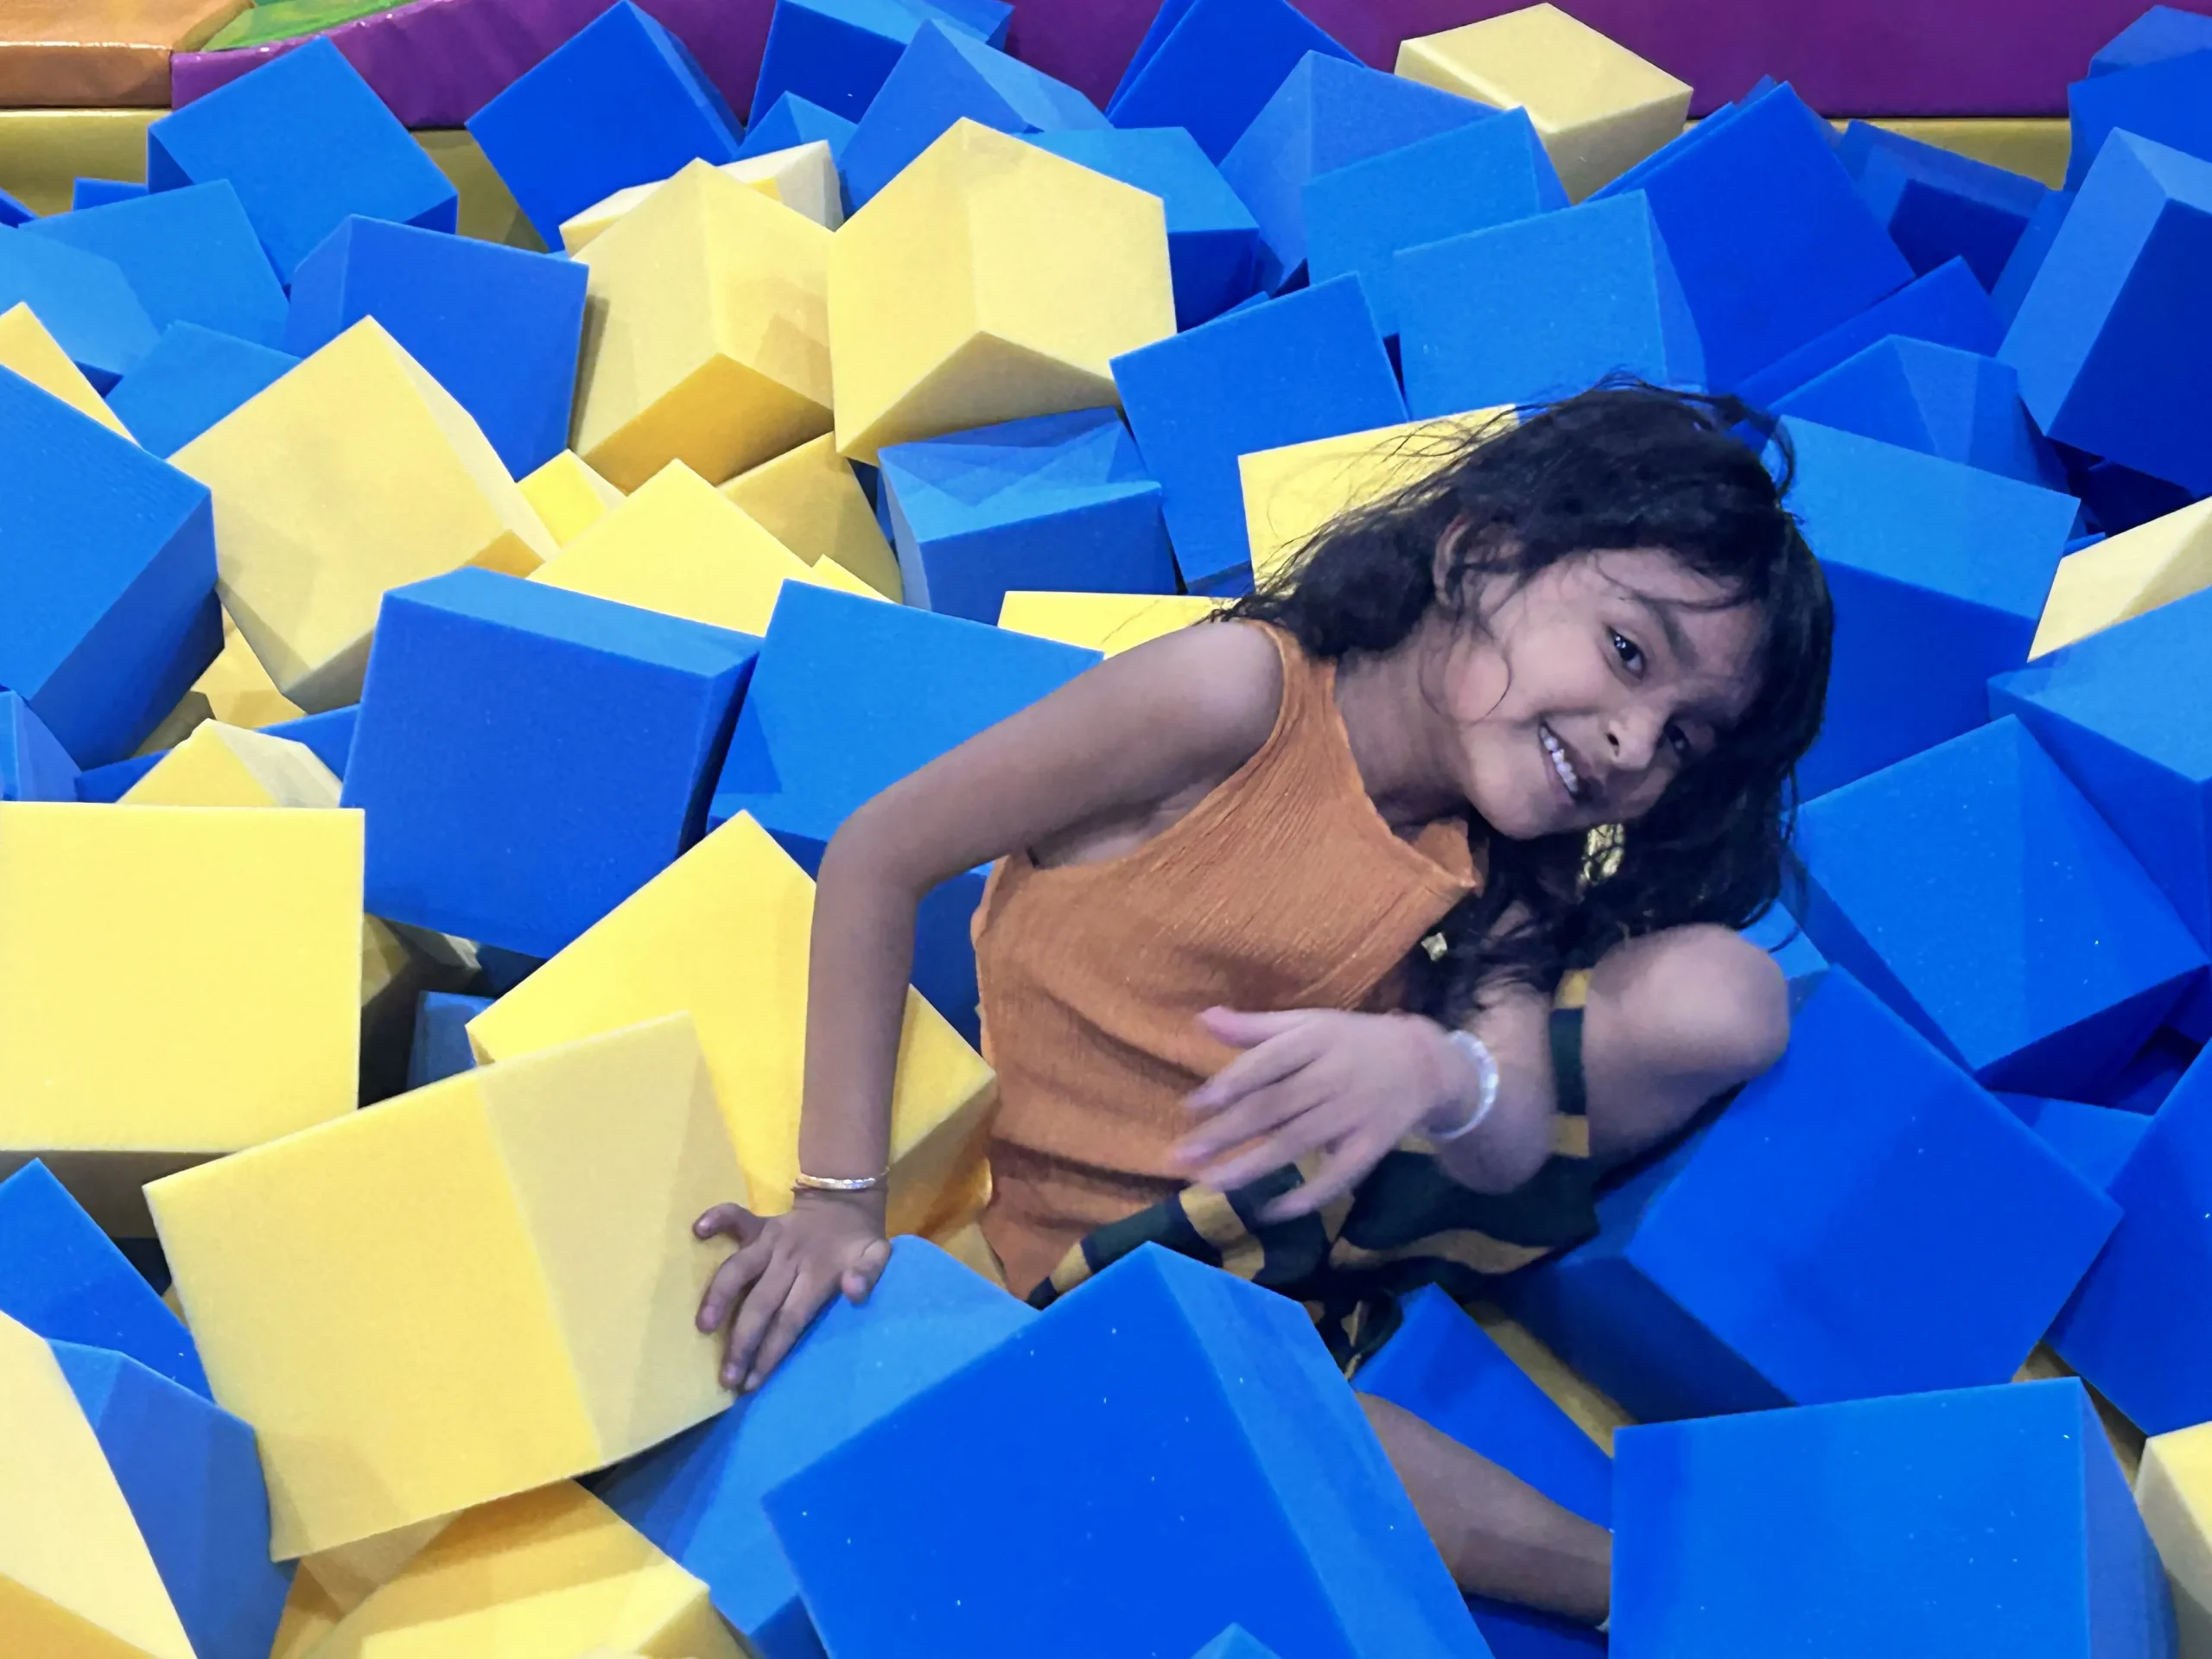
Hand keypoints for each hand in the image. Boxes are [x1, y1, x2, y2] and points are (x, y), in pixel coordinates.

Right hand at [694, 1189, 891, 1391]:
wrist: (845, 1200)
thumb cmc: (858, 1242)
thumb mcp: (878, 1256)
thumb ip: (869, 1274)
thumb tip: (853, 1292)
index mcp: (817, 1273)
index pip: (790, 1319)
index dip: (771, 1351)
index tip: (752, 1382)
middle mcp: (789, 1258)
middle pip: (760, 1304)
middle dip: (742, 1342)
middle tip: (726, 1377)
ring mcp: (771, 1239)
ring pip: (738, 1268)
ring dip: (718, 1296)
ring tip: (702, 1326)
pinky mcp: (759, 1224)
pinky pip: (735, 1216)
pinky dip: (717, 1218)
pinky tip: (698, 1230)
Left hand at [1174, 1007, 1471, 1220]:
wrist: (1424, 1064)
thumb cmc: (1351, 1042)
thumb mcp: (1308, 1024)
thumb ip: (1255, 1028)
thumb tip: (1203, 1018)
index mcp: (1315, 1040)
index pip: (1268, 1063)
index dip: (1231, 1084)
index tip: (1192, 1107)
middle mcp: (1333, 1077)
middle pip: (1275, 1108)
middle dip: (1227, 1134)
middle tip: (1182, 1156)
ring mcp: (1354, 1115)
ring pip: (1298, 1143)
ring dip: (1253, 1167)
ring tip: (1211, 1184)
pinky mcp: (1371, 1147)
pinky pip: (1338, 1176)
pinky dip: (1307, 1196)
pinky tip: (1271, 1210)